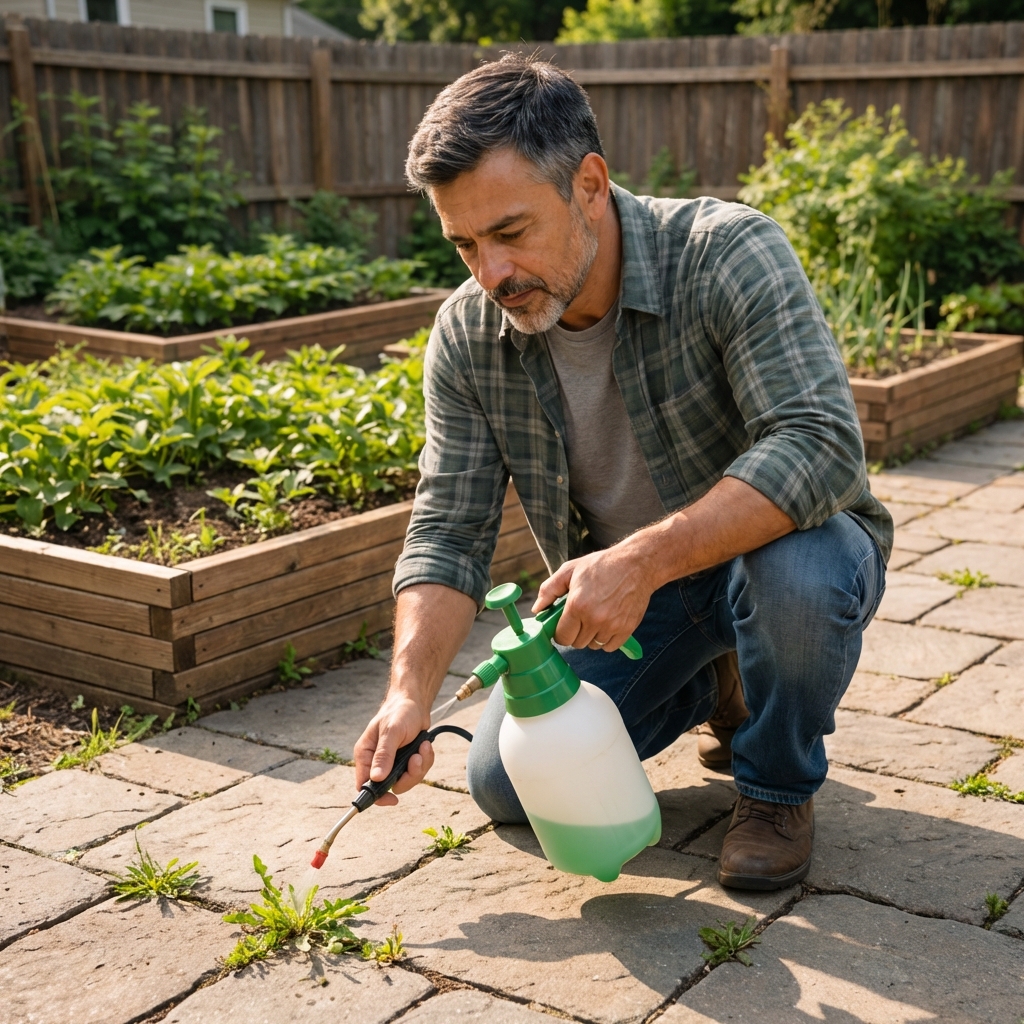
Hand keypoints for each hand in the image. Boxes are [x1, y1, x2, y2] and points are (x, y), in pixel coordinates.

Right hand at [353, 693, 432, 805]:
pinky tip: (425, 745)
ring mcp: (393, 761)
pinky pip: (418, 771)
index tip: (392, 799)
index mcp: (366, 754)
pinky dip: (425, 760)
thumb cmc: (399, 712)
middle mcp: (378, 761)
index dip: (377, 796)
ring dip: (419, 766)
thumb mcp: (392, 732)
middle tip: (416, 759)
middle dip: (408, 775)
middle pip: (390, 786)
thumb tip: (376, 778)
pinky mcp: (407, 760)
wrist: (416, 702)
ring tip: (423, 747)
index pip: (364, 785)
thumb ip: (384, 755)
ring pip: (407, 780)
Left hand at [533, 542, 652, 651]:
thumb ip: (549, 590)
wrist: (637, 564)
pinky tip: (607, 623)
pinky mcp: (627, 629)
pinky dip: (606, 639)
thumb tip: (537, 609)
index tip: (563, 625)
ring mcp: (612, 625)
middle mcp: (595, 618)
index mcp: (577, 605)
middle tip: (580, 618)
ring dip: (591, 636)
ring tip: (595, 617)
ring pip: (593, 646)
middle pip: (577, 643)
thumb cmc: (601, 565)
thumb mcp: (570, 570)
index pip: (562, 636)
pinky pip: (610, 647)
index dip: (560, 632)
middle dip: (575, 633)